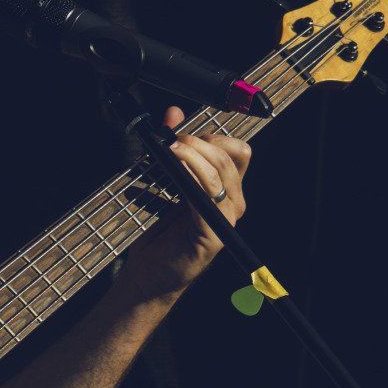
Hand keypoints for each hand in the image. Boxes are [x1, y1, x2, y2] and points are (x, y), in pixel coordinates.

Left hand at [117, 106, 251, 298]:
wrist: (150, 275)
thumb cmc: (159, 235)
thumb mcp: (167, 184)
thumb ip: (174, 149)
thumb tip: (173, 112)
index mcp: (227, 192)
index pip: (238, 151)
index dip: (215, 136)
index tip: (185, 133)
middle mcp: (233, 204)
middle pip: (233, 155)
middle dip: (203, 141)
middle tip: (174, 139)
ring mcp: (226, 220)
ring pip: (221, 170)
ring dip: (194, 153)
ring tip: (169, 148)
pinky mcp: (213, 233)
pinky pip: (207, 193)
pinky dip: (191, 172)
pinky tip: (174, 165)